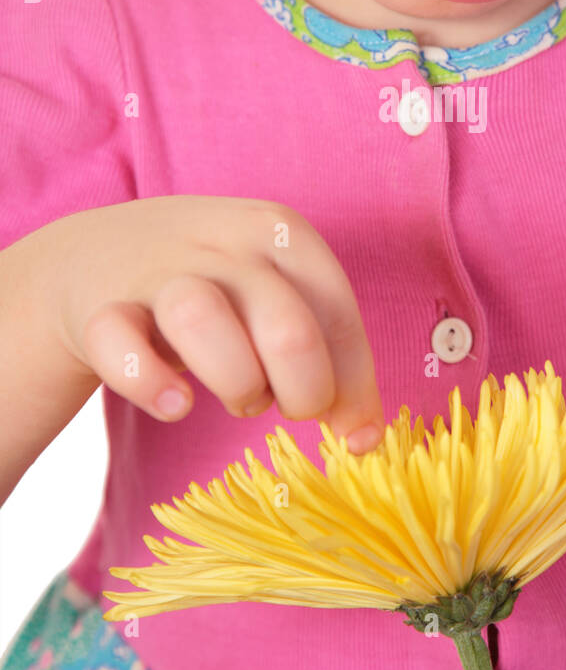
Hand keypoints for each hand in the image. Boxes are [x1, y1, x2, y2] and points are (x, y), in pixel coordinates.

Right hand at [35, 195, 383, 449]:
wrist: (96, 253)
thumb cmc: (215, 284)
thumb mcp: (275, 293)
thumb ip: (327, 349)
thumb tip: (364, 437)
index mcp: (280, 233)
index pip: (337, 311)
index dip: (354, 384)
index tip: (353, 434)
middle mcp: (224, 244)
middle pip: (286, 326)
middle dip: (304, 389)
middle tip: (290, 406)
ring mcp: (158, 271)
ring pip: (202, 319)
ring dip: (235, 380)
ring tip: (239, 396)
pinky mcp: (100, 308)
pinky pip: (119, 344)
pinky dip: (149, 383)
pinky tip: (176, 405)